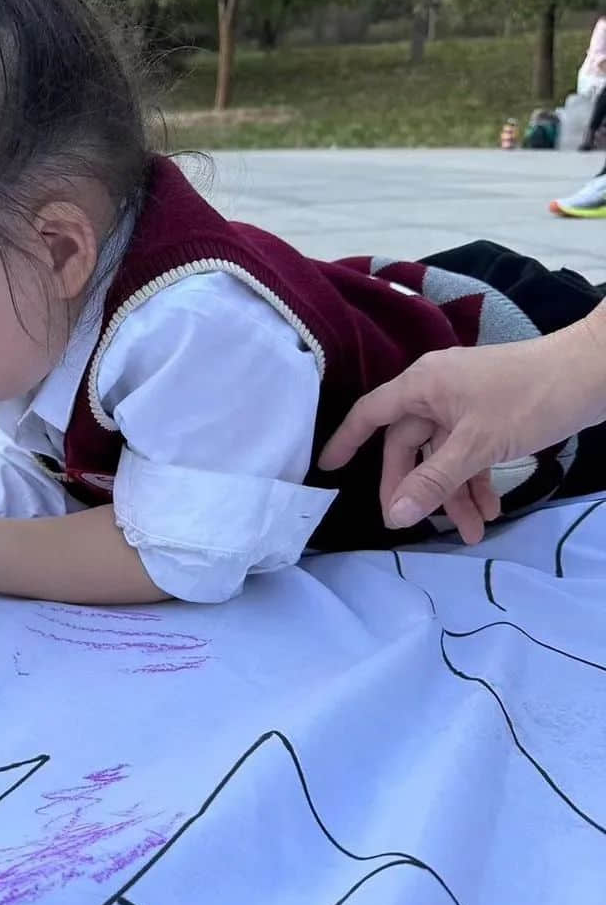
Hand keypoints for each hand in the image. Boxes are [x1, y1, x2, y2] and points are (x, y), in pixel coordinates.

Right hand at [319, 319, 605, 543]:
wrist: (593, 372)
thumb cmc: (529, 398)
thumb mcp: (477, 445)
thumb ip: (433, 481)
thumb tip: (394, 516)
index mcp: (421, 386)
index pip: (370, 415)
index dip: (346, 441)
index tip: (327, 469)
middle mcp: (436, 391)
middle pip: (409, 446)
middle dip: (417, 488)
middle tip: (415, 526)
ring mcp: (464, 403)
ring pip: (443, 455)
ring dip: (454, 493)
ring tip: (473, 532)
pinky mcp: (490, 414)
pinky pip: (469, 452)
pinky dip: (476, 480)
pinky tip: (490, 510)